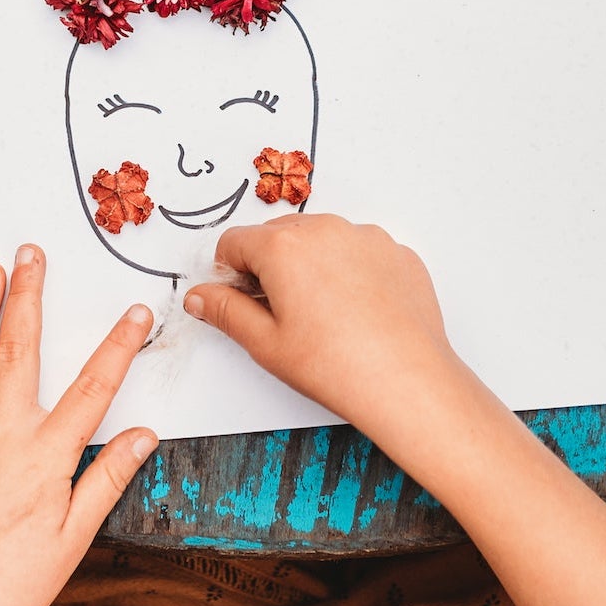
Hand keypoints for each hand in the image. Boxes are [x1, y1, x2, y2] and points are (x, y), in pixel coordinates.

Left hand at [0, 248, 154, 605]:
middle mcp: (1, 437)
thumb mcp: (77, 533)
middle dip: (28, 296)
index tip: (137, 309)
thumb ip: (110, 477)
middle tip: (32, 253)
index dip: (119, 345)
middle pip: (20, 351)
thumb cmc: (20, 579)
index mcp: (46, 456)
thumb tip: (148, 432)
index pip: (94, 387)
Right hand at [184, 215, 457, 450]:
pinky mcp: (397, 251)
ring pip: (322, 239)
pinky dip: (351, 271)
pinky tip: (356, 312)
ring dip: (311, 264)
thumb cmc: (334, 364)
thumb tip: (200, 295)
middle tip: (279, 314)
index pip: (234, 242)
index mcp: (284, 246)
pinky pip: (360, 251)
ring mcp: (367, 236)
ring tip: (322, 316)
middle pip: (279, 235)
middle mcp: (326, 228)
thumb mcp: (265, 343)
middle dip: (269, 266)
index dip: (229, 273)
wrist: (405, 377)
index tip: (241, 302)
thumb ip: (225, 311)